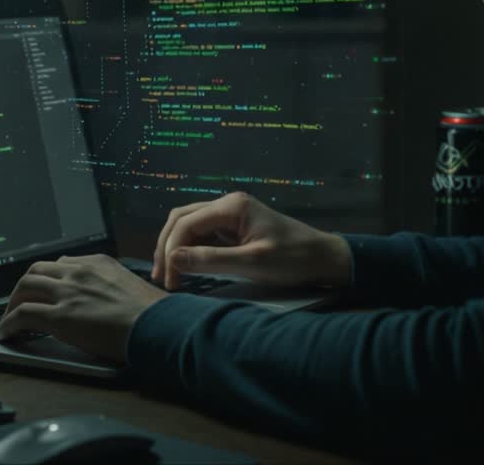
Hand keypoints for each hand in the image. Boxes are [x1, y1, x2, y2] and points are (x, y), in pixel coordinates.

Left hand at [0, 254, 168, 363]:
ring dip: (12, 302)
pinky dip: (8, 323)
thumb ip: (112, 286)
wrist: (155, 324)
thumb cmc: (151, 313)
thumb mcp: (131, 287)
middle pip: (37, 270)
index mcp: (98, 263)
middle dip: (25, 286)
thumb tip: (107, 301)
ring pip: (25, 287)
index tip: (45, 289)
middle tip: (20, 301)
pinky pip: (22, 315)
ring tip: (9, 317)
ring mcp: (67, 292)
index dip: (49, 278)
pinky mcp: (59, 316)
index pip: (62, 264)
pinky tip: (5, 333)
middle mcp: (79, 272)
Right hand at [151, 191, 351, 290]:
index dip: (171, 250)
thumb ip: (211, 260)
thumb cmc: (293, 259)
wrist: (323, 258)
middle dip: (167, 246)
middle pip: (182, 218)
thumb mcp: (252, 263)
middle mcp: (228, 204)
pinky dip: (190, 249)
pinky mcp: (235, 227)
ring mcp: (231, 214)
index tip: (169, 279)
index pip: (186, 223)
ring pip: (190, 225)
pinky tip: (185, 266)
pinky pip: (203, 233)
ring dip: (176, 247)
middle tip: (160, 277)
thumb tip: (173, 259)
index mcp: (232, 206)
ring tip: (168, 274)